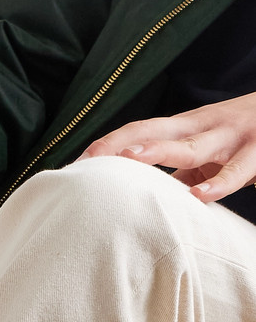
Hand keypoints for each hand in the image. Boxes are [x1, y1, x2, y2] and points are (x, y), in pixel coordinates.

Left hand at [80, 92, 255, 202]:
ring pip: (192, 145)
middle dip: (122, 143)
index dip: (113, 141)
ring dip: (160, 151)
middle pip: (156, 131)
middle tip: (91, 158)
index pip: (143, 129)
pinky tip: (201, 195)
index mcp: (188, 125)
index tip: (81, 159)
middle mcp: (205, 126)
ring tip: (131, 160)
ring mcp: (232, 137)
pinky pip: (237, 171)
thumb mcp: (206, 148)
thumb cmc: (241, 136)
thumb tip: (140, 193)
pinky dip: (220, 182)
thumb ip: (177, 169)